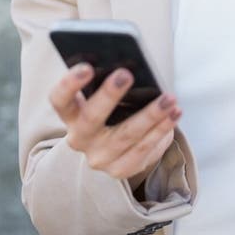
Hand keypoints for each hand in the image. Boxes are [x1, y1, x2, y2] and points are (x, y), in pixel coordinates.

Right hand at [49, 63, 182, 184]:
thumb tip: (132, 65)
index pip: (60, 100)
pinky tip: (175, 113)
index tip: (87, 67)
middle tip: (126, 74)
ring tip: (168, 98)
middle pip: (91, 118)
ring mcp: (100, 158)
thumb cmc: (112, 111)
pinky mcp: (121, 169)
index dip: (69, 84)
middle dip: (109, 95)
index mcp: (70, 115)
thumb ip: (108, 83)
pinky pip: (144, 149)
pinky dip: (162, 129)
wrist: (114, 150)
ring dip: (150, 114)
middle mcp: (80, 139)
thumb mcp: (103, 98)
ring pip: (126, 135)